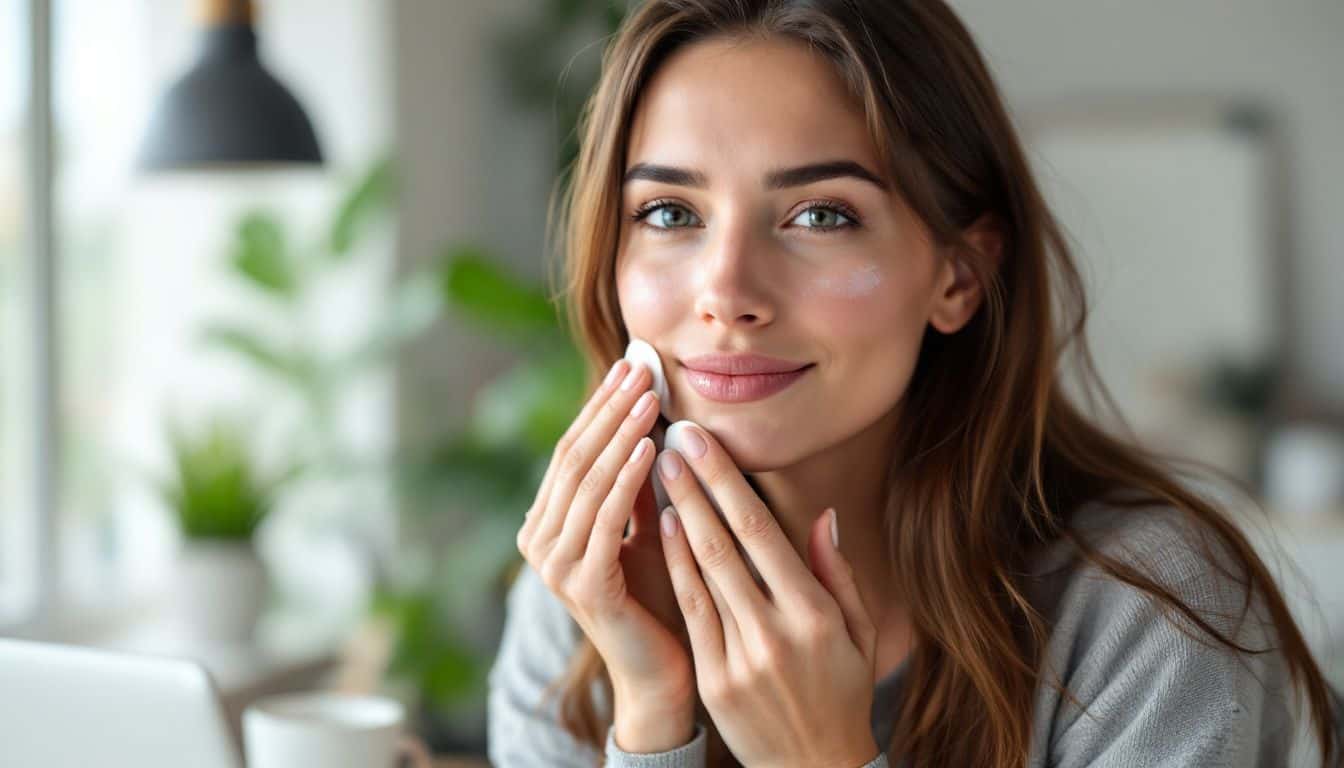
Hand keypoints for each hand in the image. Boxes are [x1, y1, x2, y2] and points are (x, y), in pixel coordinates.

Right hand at [515, 359, 692, 705]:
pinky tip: (654, 446)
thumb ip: (637, 480)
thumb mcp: (645, 525)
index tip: (630, 366)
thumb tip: (648, 412)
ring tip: (650, 397)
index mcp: (546, 525)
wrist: (663, 674)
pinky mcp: (582, 585)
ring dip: (622, 433)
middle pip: (574, 458)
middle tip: (640, 369)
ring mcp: (554, 566)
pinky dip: (629, 477)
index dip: (600, 406)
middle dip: (609, 409)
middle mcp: (538, 542)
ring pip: (588, 481)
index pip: (571, 450)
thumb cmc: (658, 598)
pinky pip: (607, 517)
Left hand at [654, 422, 880, 767]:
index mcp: (816, 615)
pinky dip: (674, 566)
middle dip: (696, 487)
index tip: (705, 442)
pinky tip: (663, 529)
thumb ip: (839, 573)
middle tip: (673, 438)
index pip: (764, 533)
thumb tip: (824, 515)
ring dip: (678, 516)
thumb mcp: (859, 633)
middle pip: (726, 545)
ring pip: (701, 574)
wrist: (814, 767)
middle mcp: (776, 633)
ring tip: (660, 471)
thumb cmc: (841, 691)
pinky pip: (690, 611)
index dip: (729, 483)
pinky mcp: (714, 681)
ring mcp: (740, 659)